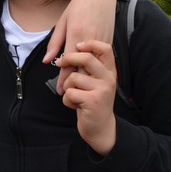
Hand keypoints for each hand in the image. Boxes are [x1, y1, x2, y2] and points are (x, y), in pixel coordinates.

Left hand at [44, 0, 117, 92]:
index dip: (64, 78)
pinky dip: (96, 69)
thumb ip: (55, 43)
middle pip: (82, 68)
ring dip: (86, 78)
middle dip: (75, 82)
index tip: (59, 90)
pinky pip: (102, 60)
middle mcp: (90, 40)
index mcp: (76, 35)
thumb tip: (46, 61)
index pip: (69, 63)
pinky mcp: (109, 40)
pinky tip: (92, 78)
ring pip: (93, 66)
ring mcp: (101, 41)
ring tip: (78, 90)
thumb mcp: (63, 22)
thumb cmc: (79, 5)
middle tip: (67, 95)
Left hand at [57, 40, 117, 155]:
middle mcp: (108, 78)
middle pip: (87, 58)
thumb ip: (89, 69)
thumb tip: (72, 53)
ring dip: (67, 87)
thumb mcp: (96, 83)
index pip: (106, 49)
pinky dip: (67, 100)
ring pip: (74, 77)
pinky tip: (75, 106)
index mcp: (109, 72)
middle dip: (68, 59)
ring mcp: (102, 89)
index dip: (90, 43)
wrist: (101, 128)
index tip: (78, 46)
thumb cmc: (93, 103)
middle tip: (60, 63)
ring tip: (74, 96)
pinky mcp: (92, 100)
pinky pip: (70, 93)